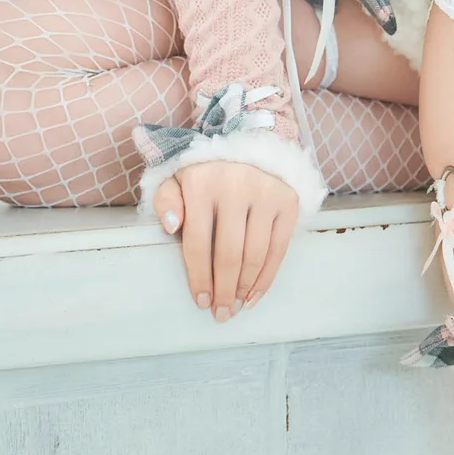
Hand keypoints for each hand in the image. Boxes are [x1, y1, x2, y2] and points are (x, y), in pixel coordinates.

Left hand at [151, 161, 298, 319]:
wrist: (249, 141)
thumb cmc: (206, 170)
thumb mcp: (176, 177)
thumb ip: (166, 201)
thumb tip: (171, 226)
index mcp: (202, 183)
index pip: (198, 242)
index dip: (199, 277)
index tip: (199, 301)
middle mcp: (235, 186)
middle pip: (229, 253)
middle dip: (224, 290)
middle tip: (221, 313)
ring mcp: (265, 193)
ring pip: (255, 255)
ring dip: (245, 288)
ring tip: (237, 306)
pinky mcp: (287, 200)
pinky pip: (279, 248)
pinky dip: (267, 277)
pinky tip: (255, 294)